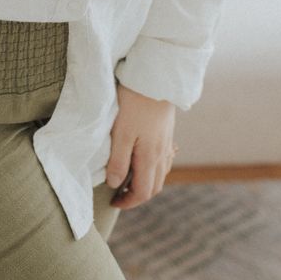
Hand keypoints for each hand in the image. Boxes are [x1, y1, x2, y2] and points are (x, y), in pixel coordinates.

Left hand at [106, 81, 177, 209]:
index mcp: (151, 157)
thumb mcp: (121, 133)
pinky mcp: (166, 131)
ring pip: (160, 173)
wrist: (156, 77)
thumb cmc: (134, 103)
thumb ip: (118, 161)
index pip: (144, 192)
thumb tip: (115, 184)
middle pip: (154, 186)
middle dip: (138, 195)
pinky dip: (153, 167)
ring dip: (146, 181)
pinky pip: (163, 159)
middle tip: (119, 193)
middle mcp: (162, 153)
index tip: (113, 202)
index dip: (128, 202)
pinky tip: (142, 159)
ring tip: (127, 177)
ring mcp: (166, 143)